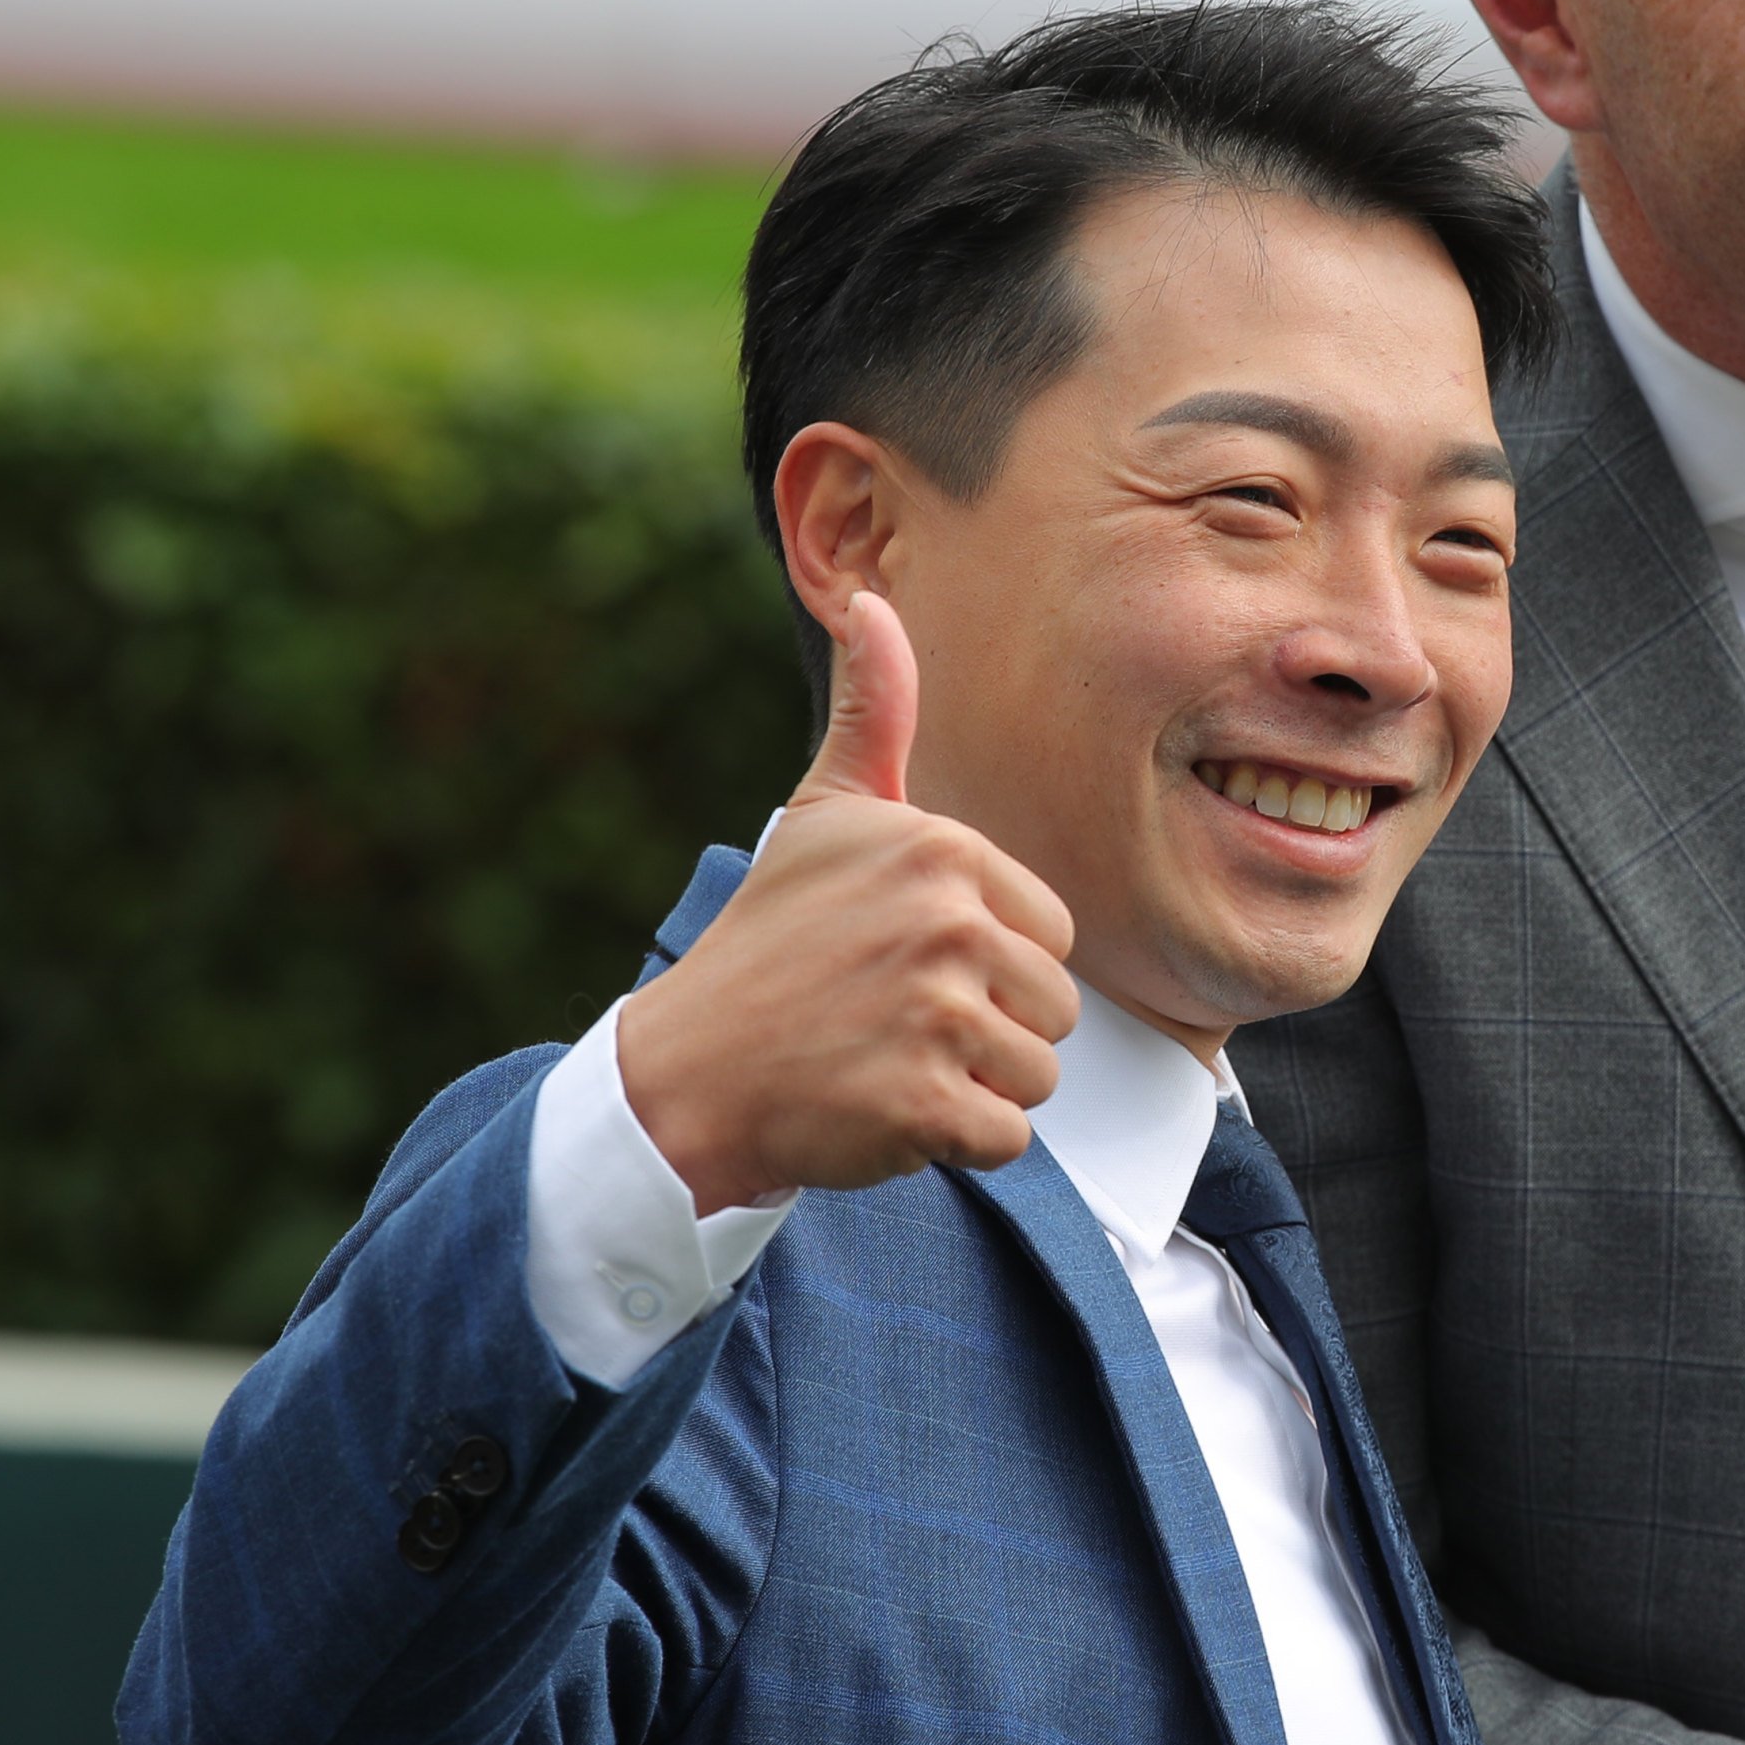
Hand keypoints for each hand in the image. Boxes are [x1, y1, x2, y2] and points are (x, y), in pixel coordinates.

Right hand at [614, 589, 1079, 1205]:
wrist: (689, 1069)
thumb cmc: (773, 940)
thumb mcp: (824, 814)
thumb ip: (874, 713)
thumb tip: (872, 601)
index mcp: (943, 851)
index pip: (1052, 934)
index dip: (993, 963)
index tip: (907, 963)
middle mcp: (946, 924)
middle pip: (1055, 1008)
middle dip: (990, 1031)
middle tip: (895, 1022)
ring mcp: (935, 1015)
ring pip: (1037, 1076)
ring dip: (974, 1088)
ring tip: (891, 1062)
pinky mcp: (923, 1102)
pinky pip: (1007, 1139)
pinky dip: (956, 1143)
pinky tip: (887, 1110)